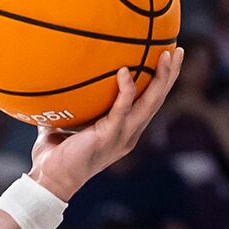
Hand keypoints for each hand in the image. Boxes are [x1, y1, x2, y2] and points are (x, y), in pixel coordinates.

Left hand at [26, 41, 182, 201]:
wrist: (48, 178)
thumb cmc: (55, 153)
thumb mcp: (68, 121)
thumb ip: (73, 103)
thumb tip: (61, 78)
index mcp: (125, 131)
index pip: (150, 103)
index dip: (162, 81)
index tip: (169, 57)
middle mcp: (129, 134)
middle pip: (157, 100)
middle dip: (170, 75)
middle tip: (179, 50)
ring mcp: (121, 137)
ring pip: (149, 104)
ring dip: (161, 79)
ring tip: (167, 55)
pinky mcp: (108, 138)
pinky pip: (121, 111)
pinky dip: (125, 90)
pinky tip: (124, 71)